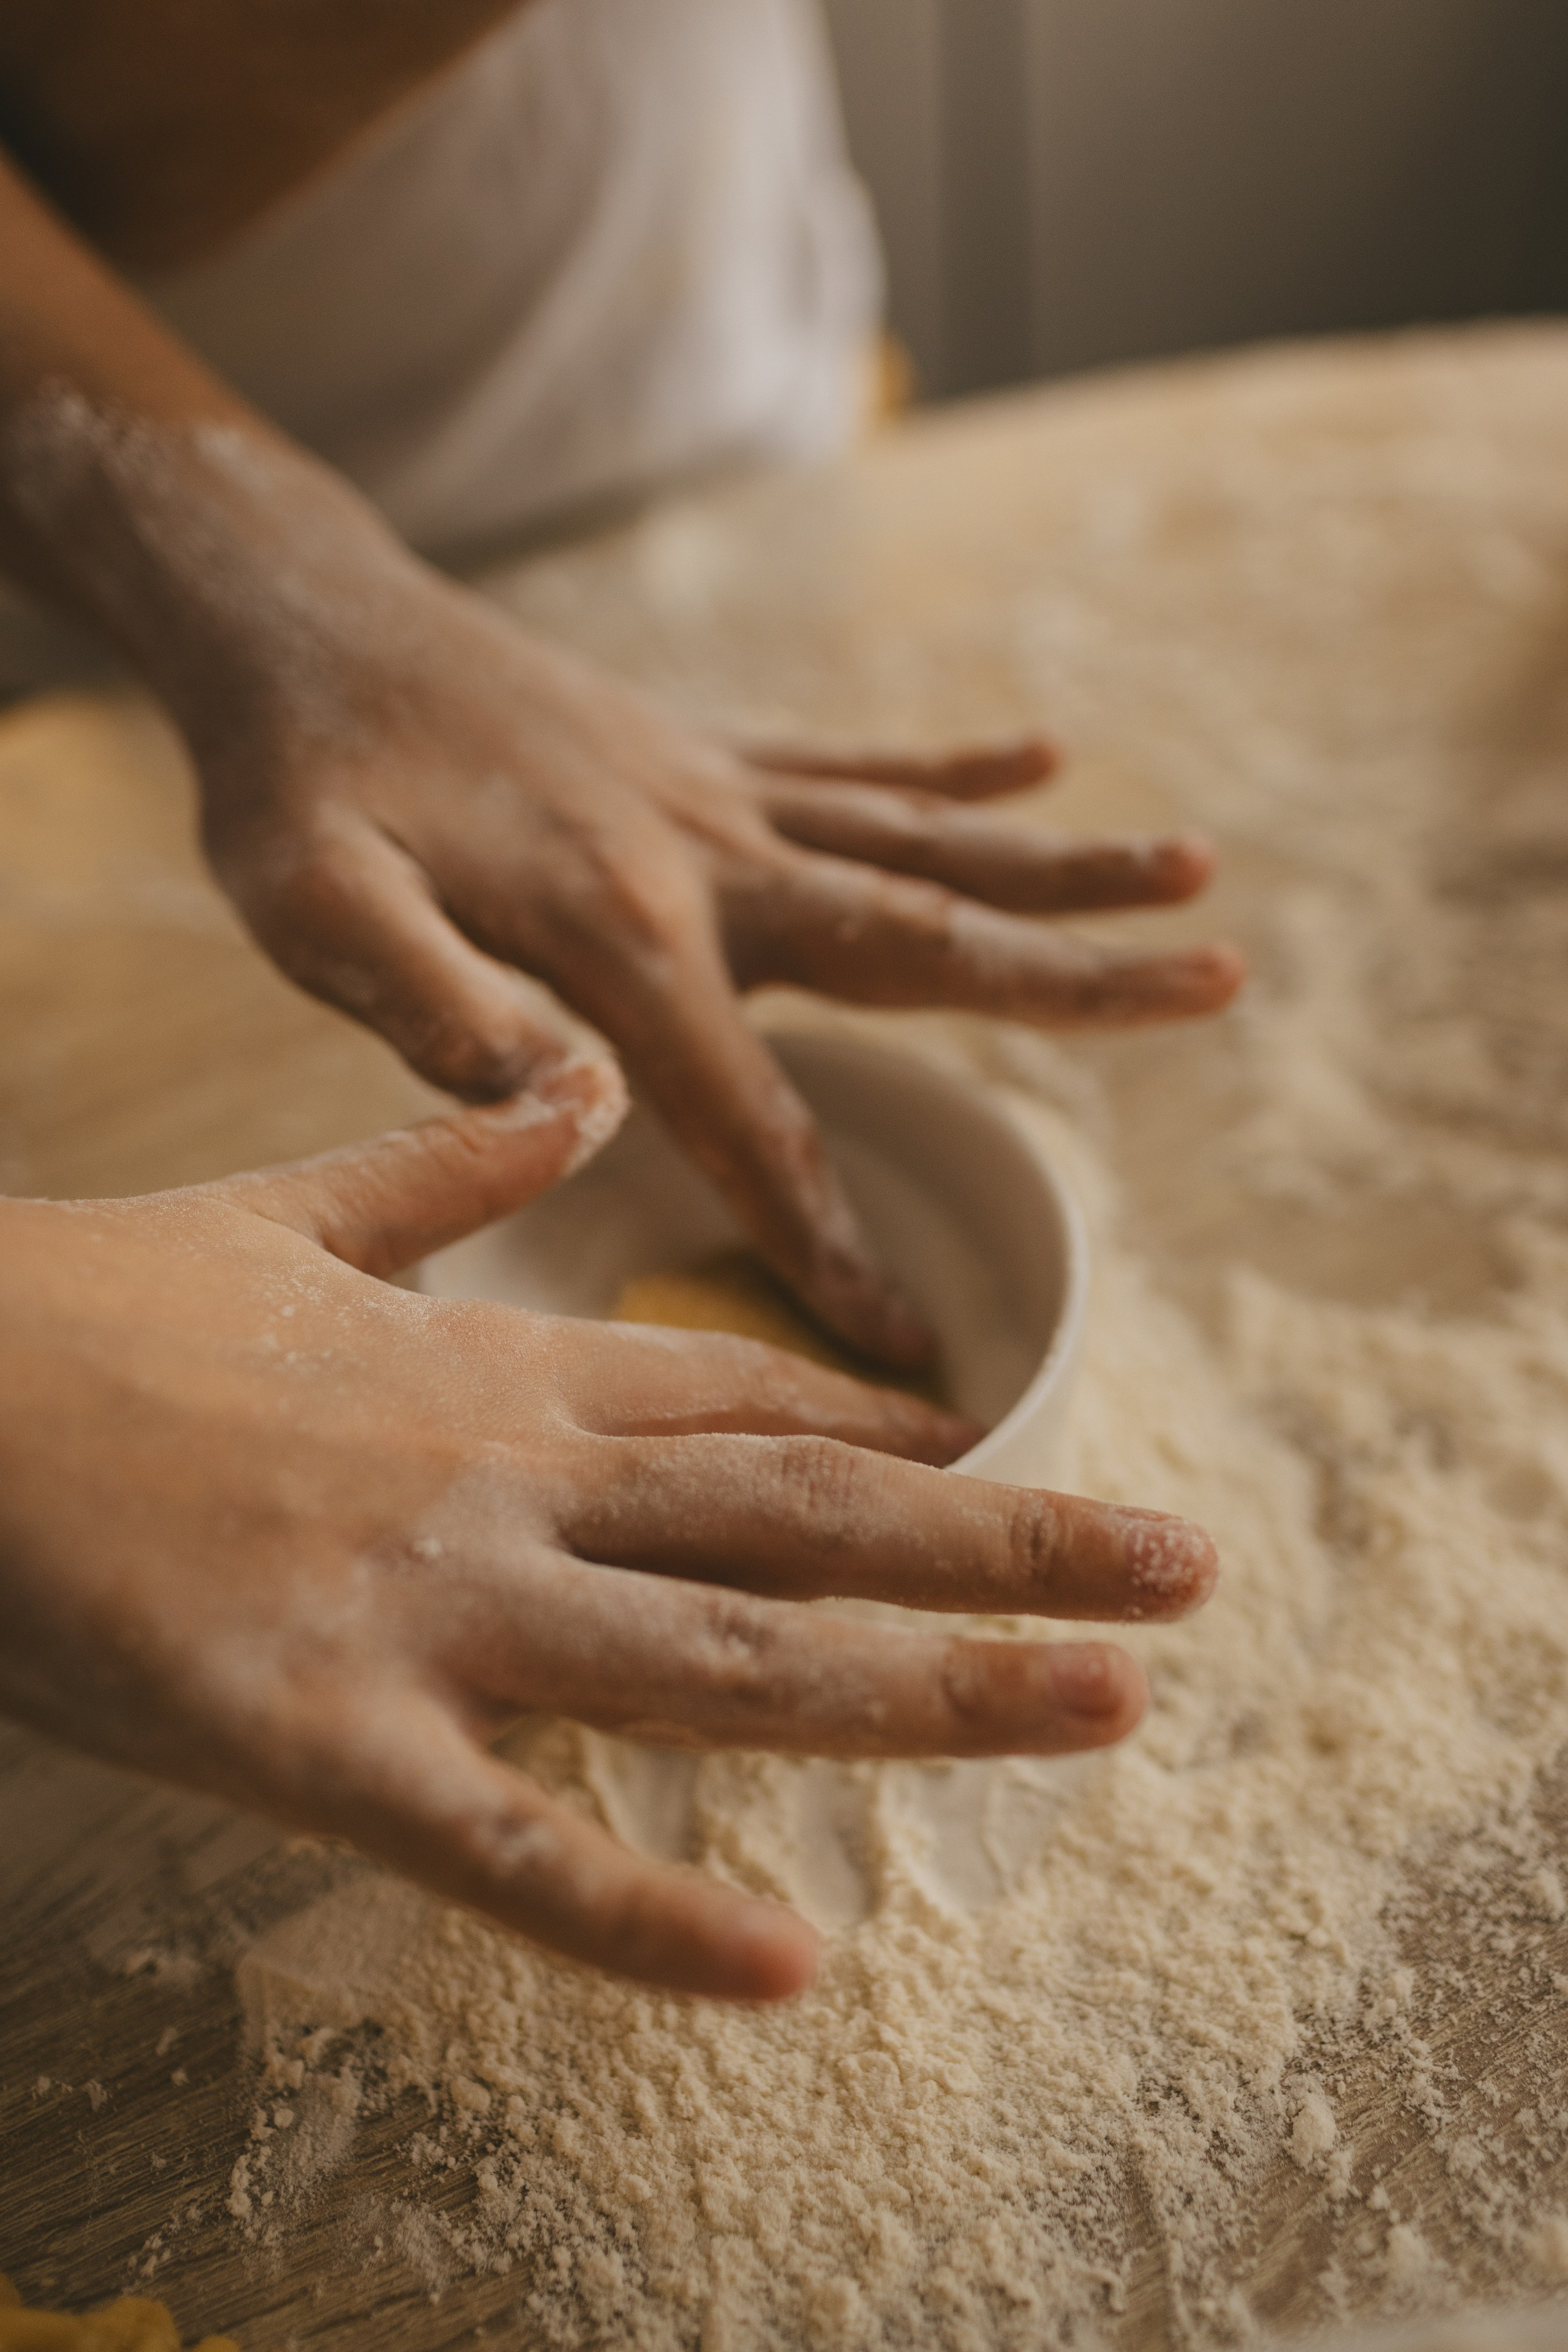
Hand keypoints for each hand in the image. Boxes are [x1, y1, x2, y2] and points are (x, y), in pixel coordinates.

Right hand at [0, 1074, 1217, 1998]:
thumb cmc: (98, 1315)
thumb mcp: (300, 1213)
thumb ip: (449, 1160)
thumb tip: (569, 1084)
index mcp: (501, 1373)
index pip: (751, 1411)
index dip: (909, 1442)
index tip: (1038, 1456)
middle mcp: (510, 1483)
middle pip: (801, 1522)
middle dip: (1008, 1548)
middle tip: (1188, 1572)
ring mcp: (429, 1610)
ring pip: (723, 1659)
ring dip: (925, 1690)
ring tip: (1105, 1705)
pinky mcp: (318, 1739)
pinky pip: (504, 1848)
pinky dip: (643, 1914)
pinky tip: (785, 1969)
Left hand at [185, 515, 1240, 1364]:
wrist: (304, 625)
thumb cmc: (298, 789)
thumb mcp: (316, 910)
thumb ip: (435, 1009)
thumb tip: (575, 1105)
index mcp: (618, 934)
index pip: (750, 1118)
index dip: (827, 1242)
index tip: (910, 1348)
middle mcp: (705, 856)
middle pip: (917, 937)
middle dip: (1070, 975)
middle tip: (1215, 978)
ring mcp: (717, 792)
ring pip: (918, 841)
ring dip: (1057, 862)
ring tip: (1192, 871)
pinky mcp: (705, 749)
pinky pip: (851, 760)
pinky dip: (948, 767)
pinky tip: (1043, 759)